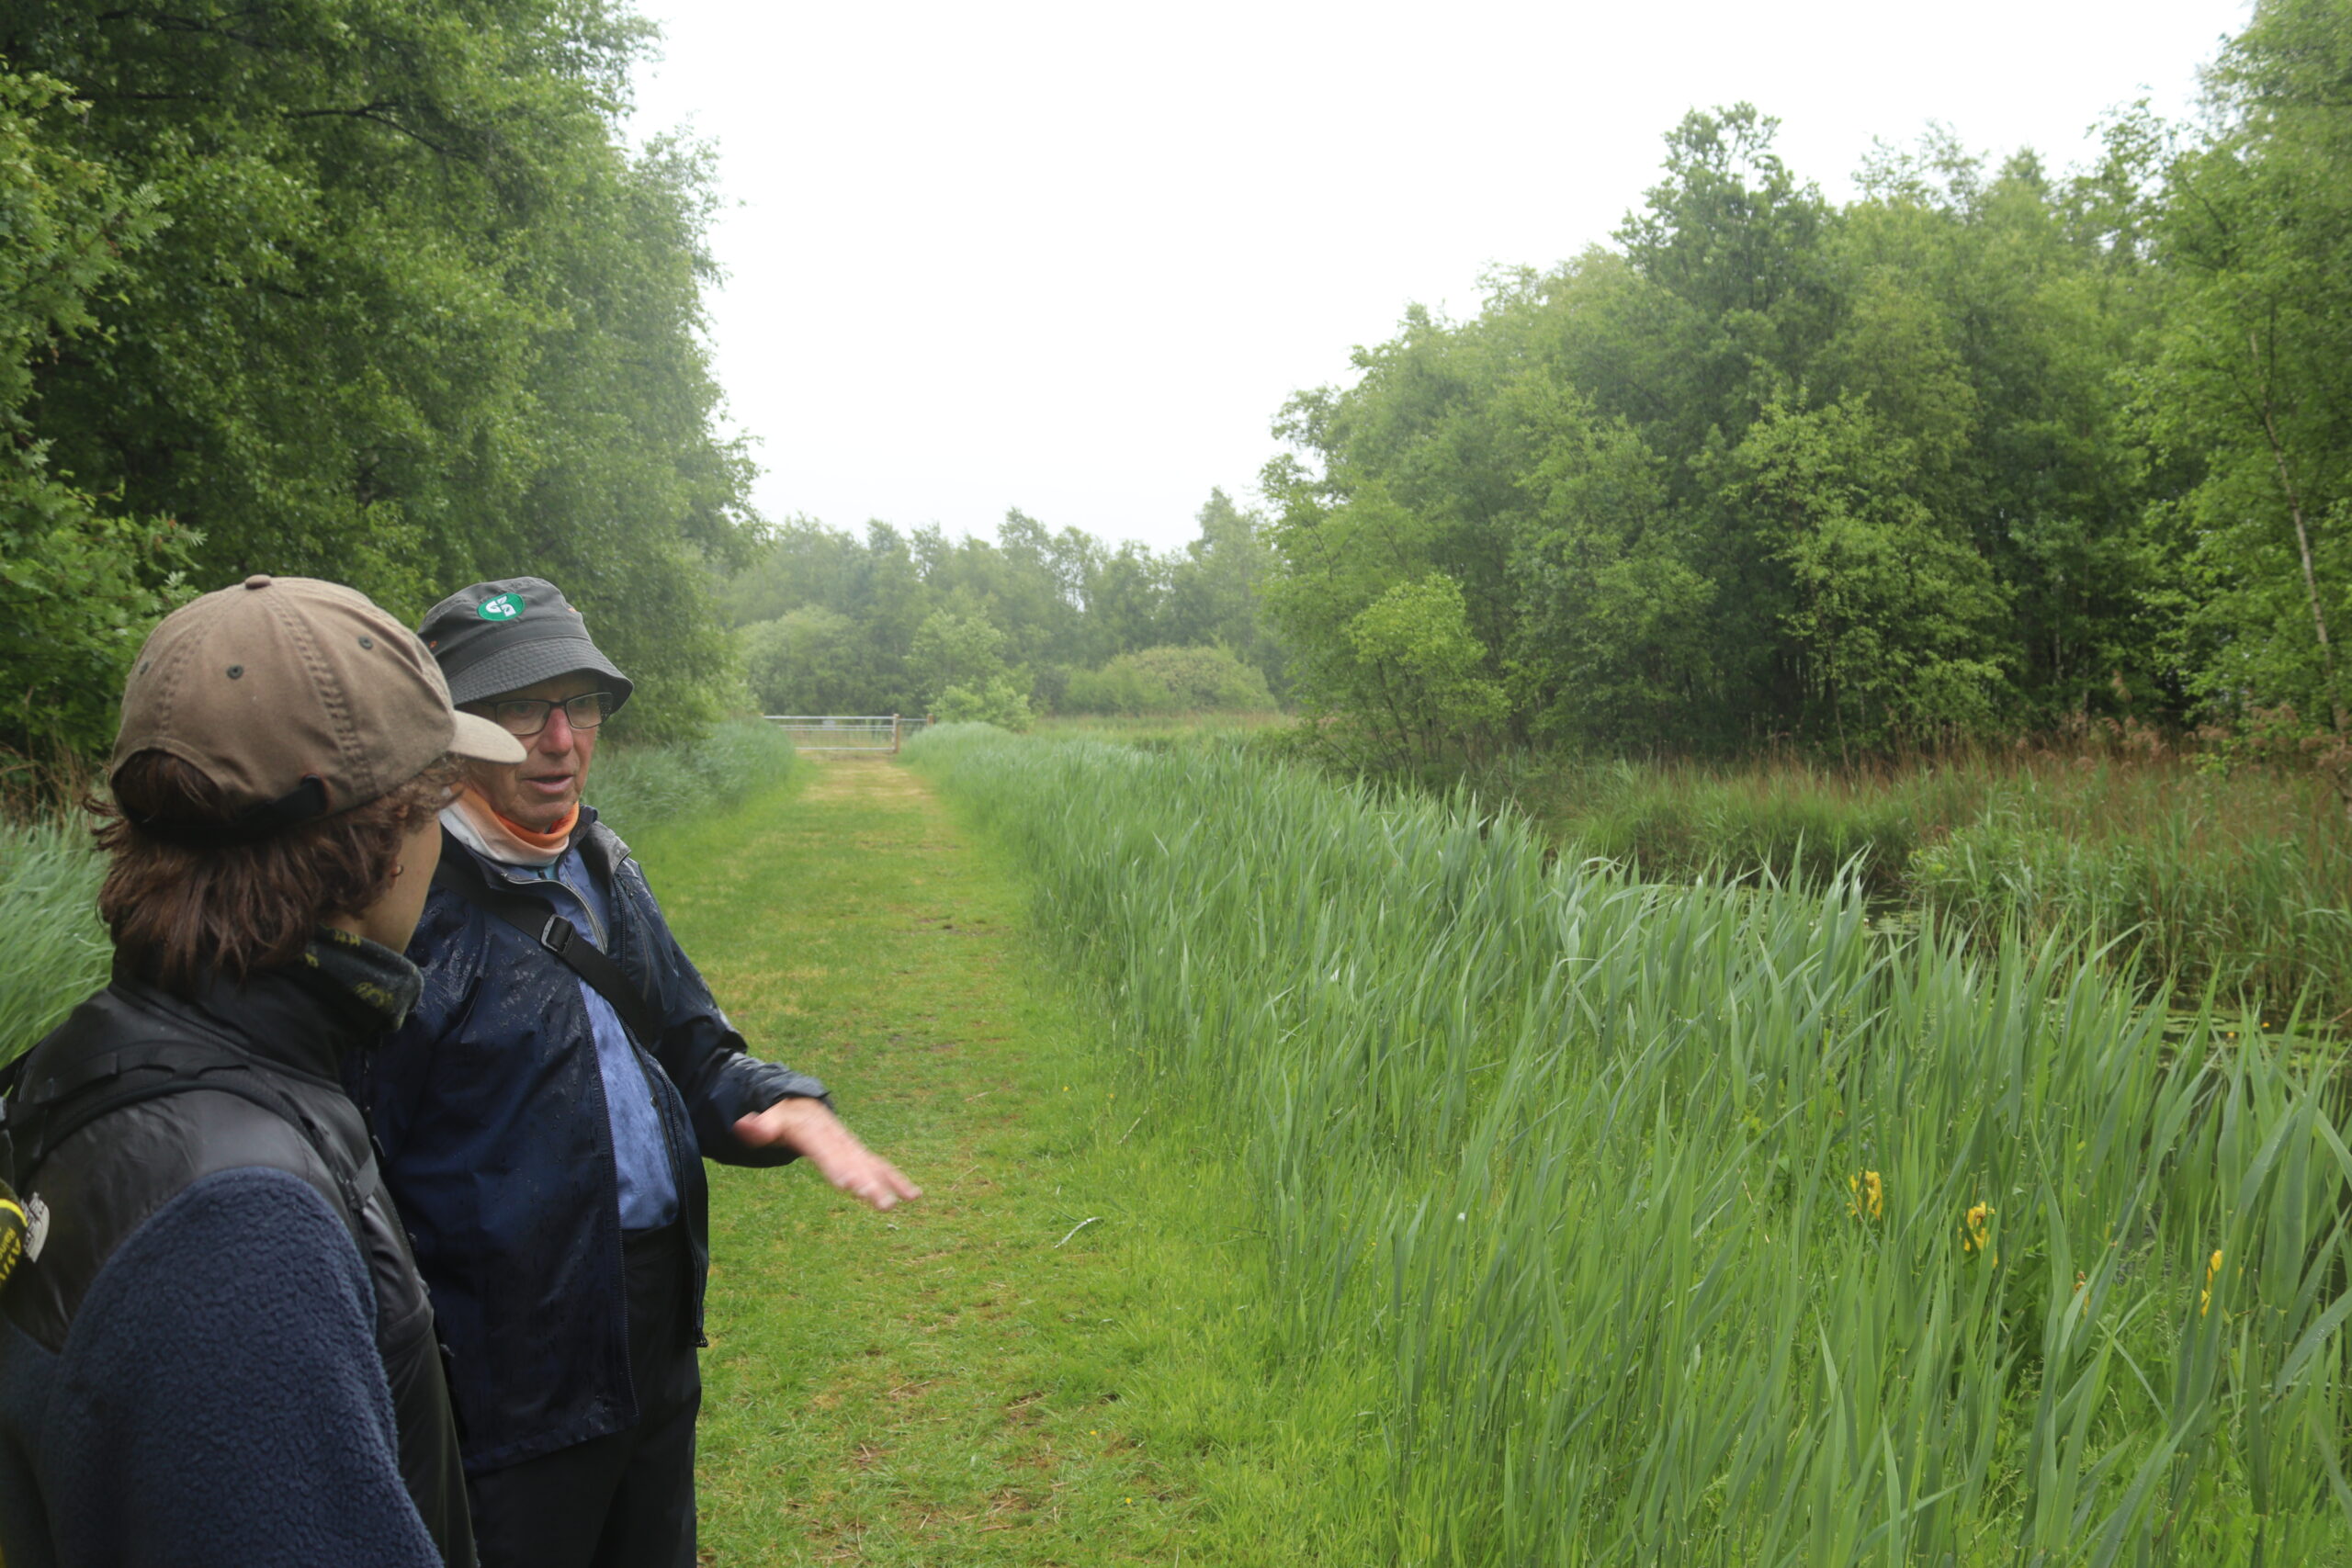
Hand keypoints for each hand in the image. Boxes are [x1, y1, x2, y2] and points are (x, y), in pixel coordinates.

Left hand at [734, 1098, 921, 1211]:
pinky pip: (879, 1166)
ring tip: (894, 1205)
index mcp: (815, 1130)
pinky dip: (896, 1180)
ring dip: (883, 1185)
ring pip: (869, 1165)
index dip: (837, 1167)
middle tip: (877, 1201)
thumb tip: (744, 1126)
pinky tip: (913, 1196)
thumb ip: (760, 1125)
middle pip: (853, 1161)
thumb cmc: (782, 1116)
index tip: (848, 1184)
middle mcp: (838, 1138)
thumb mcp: (769, 1119)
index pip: (826, 1151)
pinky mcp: (858, 1154)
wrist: (802, 1105)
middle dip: (866, 1182)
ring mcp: (850, 1146)